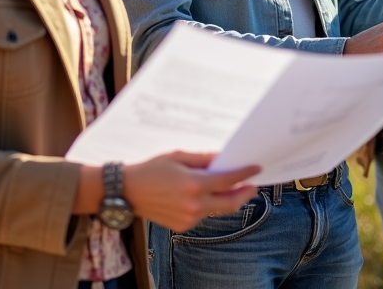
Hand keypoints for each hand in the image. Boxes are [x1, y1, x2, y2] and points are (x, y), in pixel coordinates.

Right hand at [72, 152, 259, 231]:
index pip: (229, 180)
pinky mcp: (182, 225)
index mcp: (194, 184)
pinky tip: (204, 195)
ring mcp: (189, 218)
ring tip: (229, 186)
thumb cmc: (151, 170)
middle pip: (230, 203)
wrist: (127, 191)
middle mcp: (194, 204)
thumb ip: (203, 159)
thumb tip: (222, 158)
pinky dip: (208, 205)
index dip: (245, 174)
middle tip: (253, 185)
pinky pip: (203, 215)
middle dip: (245, 193)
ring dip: (226, 199)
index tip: (256, 169)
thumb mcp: (178, 157)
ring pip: (217, 210)